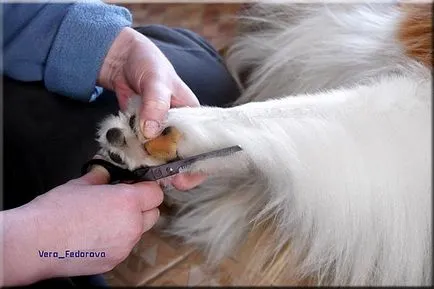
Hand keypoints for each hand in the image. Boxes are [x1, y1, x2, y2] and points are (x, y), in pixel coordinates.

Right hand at [2, 166, 162, 284]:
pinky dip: (117, 241)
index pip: (156, 193)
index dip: (146, 189)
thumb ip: (101, 177)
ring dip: (130, 224)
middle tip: (121, 202)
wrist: (36, 242)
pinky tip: (96, 236)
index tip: (135, 187)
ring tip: (104, 220)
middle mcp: (132, 225)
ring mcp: (125, 246)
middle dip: (142, 207)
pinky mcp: (114, 261)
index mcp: (128, 201)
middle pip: (153, 214)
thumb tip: (106, 174)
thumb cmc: (56, 212)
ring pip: (139, 231)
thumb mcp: (81, 184)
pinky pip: (125, 247)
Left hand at [98, 27, 205, 189]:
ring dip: (153, 166)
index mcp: (192, 115)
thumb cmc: (148, 62)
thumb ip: (156, 104)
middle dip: (174, 172)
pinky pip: (140, 147)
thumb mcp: (156, 79)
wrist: (121, 58)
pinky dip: (135, 155)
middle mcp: (178, 126)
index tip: (185, 179)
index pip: (202, 144)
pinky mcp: (140, 132)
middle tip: (163, 183)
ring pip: (160, 155)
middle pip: (181, 155)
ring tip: (144, 175)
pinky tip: (129, 162)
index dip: (198, 165)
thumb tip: (152, 133)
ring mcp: (158, 130)